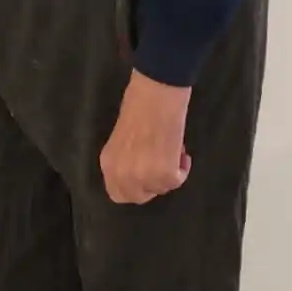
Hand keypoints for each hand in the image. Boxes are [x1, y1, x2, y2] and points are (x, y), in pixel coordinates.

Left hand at [100, 71, 192, 204]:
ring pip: (161, 188)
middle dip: (153, 184)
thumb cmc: (140, 106)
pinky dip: (182, 167)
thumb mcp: (121, 140)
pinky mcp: (164, 174)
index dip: (134, 188)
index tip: (146, 178)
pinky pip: (177, 181)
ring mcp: (143, 177)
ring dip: (169, 171)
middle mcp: (122, 175)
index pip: (117, 193)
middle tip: (163, 167)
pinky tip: (180, 149)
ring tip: (172, 147)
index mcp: (108, 164)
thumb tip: (140, 171)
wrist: (156, 93)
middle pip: (139, 197)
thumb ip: (125, 160)